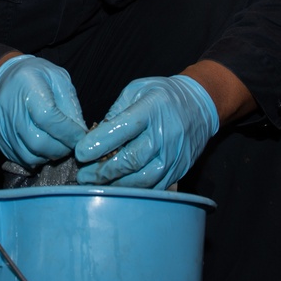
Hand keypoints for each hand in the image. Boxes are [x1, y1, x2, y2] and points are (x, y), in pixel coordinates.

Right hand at [0, 55, 87, 167]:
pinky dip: (35, 158)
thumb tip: (80, 134)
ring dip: (48, 156)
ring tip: (57, 145)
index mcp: (28, 85)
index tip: (81, 136)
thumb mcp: (60, 79)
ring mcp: (1, 125)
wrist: (6, 76)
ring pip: (28, 156)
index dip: (68, 132)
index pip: (48, 118)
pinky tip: (43, 147)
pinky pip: (19, 158)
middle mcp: (10, 107)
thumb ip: (71, 106)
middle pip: (37, 142)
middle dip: (61, 148)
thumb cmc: (37, 76)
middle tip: (70, 143)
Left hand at [74, 75, 218, 189]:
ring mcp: (174, 156)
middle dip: (103, 171)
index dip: (100, 143)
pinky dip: (134, 190)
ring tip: (95, 185)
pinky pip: (155, 187)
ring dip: (116, 185)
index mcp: (151, 109)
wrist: (201, 106)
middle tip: (82, 176)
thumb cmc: (163, 96)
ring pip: (143, 179)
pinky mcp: (179, 170)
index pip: (123, 129)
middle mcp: (165, 135)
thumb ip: (115, 111)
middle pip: (132, 159)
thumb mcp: (136, 90)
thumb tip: (95, 135)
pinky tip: (117, 188)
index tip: (80, 153)